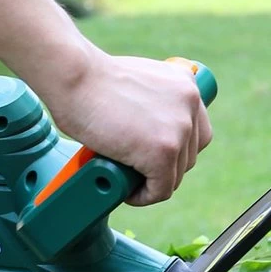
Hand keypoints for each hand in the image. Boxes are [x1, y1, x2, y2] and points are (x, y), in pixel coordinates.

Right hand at [45, 52, 213, 206]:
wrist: (72, 75)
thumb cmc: (90, 78)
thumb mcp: (139, 81)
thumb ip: (155, 101)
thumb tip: (152, 130)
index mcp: (186, 85)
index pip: (197, 132)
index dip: (176, 149)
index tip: (151, 155)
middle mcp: (190, 104)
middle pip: (189, 156)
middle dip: (163, 167)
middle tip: (134, 167)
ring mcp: (179, 129)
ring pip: (175, 175)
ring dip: (151, 182)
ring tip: (125, 177)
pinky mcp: (162, 152)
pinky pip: (161, 190)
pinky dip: (143, 196)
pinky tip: (126, 191)